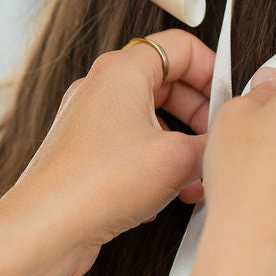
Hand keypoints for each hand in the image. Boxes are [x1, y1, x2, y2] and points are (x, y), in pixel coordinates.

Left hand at [0, 30, 214, 275]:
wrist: (46, 229)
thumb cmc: (94, 185)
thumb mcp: (177, 159)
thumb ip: (212, 143)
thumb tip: (226, 143)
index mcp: (122, 71)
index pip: (181, 46)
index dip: (212, 70)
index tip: (229, 96)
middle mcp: (101, 88)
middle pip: (167, 81)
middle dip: (199, 111)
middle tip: (216, 135)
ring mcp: (89, 121)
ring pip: (150, 117)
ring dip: (181, 142)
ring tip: (197, 172)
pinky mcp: (85, 153)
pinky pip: (132, 145)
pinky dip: (157, 162)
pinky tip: (172, 193)